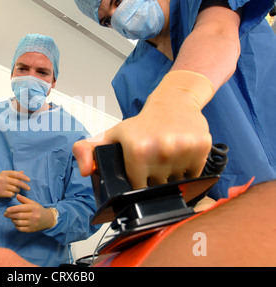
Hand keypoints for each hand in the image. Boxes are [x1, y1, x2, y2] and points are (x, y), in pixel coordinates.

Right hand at [0, 171, 30, 198]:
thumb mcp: (5, 176)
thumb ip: (13, 174)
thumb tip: (22, 172)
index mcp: (5, 173)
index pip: (16, 174)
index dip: (23, 177)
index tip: (29, 180)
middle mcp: (3, 178)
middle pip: (17, 182)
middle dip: (24, 185)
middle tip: (28, 188)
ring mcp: (1, 186)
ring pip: (15, 189)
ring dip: (17, 190)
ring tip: (15, 190)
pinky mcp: (0, 192)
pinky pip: (11, 194)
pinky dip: (13, 194)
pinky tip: (11, 194)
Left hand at [4, 194, 55, 232]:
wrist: (48, 219)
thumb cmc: (38, 209)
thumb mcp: (33, 203)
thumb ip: (24, 199)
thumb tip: (16, 195)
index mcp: (33, 208)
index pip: (21, 208)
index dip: (13, 209)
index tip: (7, 210)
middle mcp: (34, 216)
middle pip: (19, 216)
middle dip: (10, 215)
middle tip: (6, 214)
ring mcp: (33, 223)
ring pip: (19, 222)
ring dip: (13, 220)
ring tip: (11, 218)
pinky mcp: (31, 230)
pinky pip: (21, 229)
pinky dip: (16, 226)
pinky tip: (16, 223)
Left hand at [73, 71, 213, 189]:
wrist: (173, 101)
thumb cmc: (141, 123)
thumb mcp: (111, 136)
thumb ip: (86, 151)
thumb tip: (86, 171)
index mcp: (137, 149)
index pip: (136, 188)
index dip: (138, 183)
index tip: (139, 172)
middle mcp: (161, 149)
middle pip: (157, 187)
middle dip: (155, 180)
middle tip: (153, 162)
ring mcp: (183, 149)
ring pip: (177, 183)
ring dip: (172, 177)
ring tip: (166, 159)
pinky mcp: (202, 147)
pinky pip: (195, 175)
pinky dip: (189, 172)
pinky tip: (180, 157)